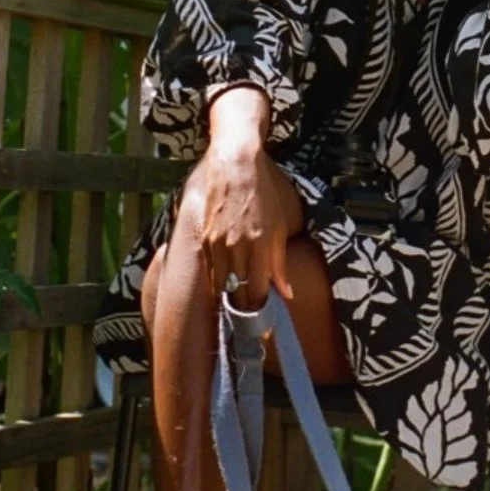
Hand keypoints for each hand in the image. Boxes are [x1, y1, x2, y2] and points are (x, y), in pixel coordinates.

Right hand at [198, 89, 299, 306]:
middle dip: (243, 311)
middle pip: (236, 294)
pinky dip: (217, 281)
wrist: (236, 166)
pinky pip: (210, 271)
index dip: (259, 312)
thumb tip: (285, 293)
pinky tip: (224, 286)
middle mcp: (236, 249)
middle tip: (249, 324)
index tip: (264, 324)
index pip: (256, 293)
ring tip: (237, 308)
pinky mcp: (204, 239)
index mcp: (259, 246)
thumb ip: (280, 263)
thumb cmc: (264, 195)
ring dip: (229, 299)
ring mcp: (217, 245)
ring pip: (220, 286)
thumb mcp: (279, 227)